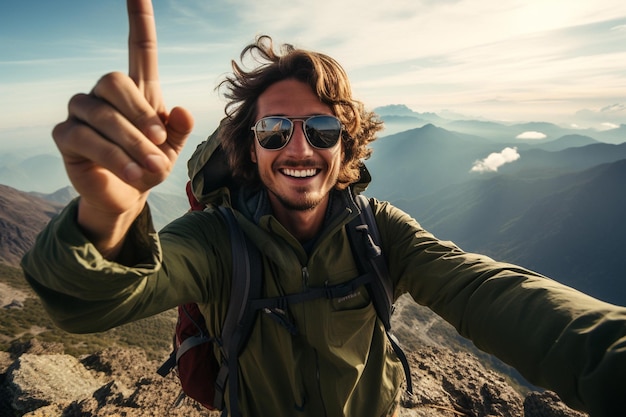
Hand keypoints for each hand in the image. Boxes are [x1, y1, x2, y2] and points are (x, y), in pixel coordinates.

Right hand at [52, 0, 193, 255]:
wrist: (129, 195)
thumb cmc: (150, 164)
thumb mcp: (173, 148)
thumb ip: (181, 128)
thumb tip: (181, 110)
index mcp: (138, 89)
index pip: (139, 46)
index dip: (139, 18)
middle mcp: (105, 93)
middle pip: (113, 79)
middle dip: (140, 115)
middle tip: (159, 143)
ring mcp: (81, 111)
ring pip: (101, 112)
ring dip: (131, 143)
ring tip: (151, 167)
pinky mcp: (65, 135)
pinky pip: (87, 138)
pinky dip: (115, 158)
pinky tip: (134, 174)